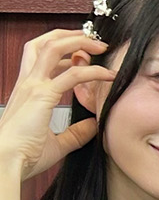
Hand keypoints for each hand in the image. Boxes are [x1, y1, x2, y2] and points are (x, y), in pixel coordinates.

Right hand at [0, 29, 114, 181]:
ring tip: (102, 46)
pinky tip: (108, 75)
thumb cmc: (24, 156)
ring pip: (53, 47)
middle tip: (95, 40)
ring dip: (80, 42)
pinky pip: (73, 74)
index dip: (64, 51)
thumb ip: (75, 133)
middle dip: (70, 35)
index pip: (41, 57)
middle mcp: (28, 83)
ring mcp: (33, 86)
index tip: (84, 55)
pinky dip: (93, 70)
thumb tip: (93, 126)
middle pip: (43, 43)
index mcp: (28, 91)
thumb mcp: (56, 143)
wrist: (6, 164)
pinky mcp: (42, 95)